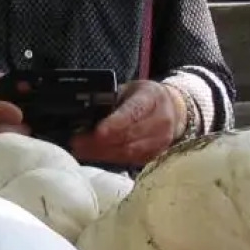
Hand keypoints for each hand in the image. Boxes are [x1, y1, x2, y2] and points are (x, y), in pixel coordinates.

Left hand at [70, 80, 185, 167]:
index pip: (134, 112)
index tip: (98, 132)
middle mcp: (161, 120)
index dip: (115, 123)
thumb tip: (83, 115)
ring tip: (80, 150)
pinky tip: (93, 155)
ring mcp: (160, 141)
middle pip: (129, 136)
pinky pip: (130, 160)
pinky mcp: (155, 155)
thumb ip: (110, 100)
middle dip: (100, 142)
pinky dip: (109, 158)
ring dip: (102, 152)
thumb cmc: (144, 97)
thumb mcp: (128, 90)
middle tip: (76, 142)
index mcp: (152, 97)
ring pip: (128, 151)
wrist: (172, 110)